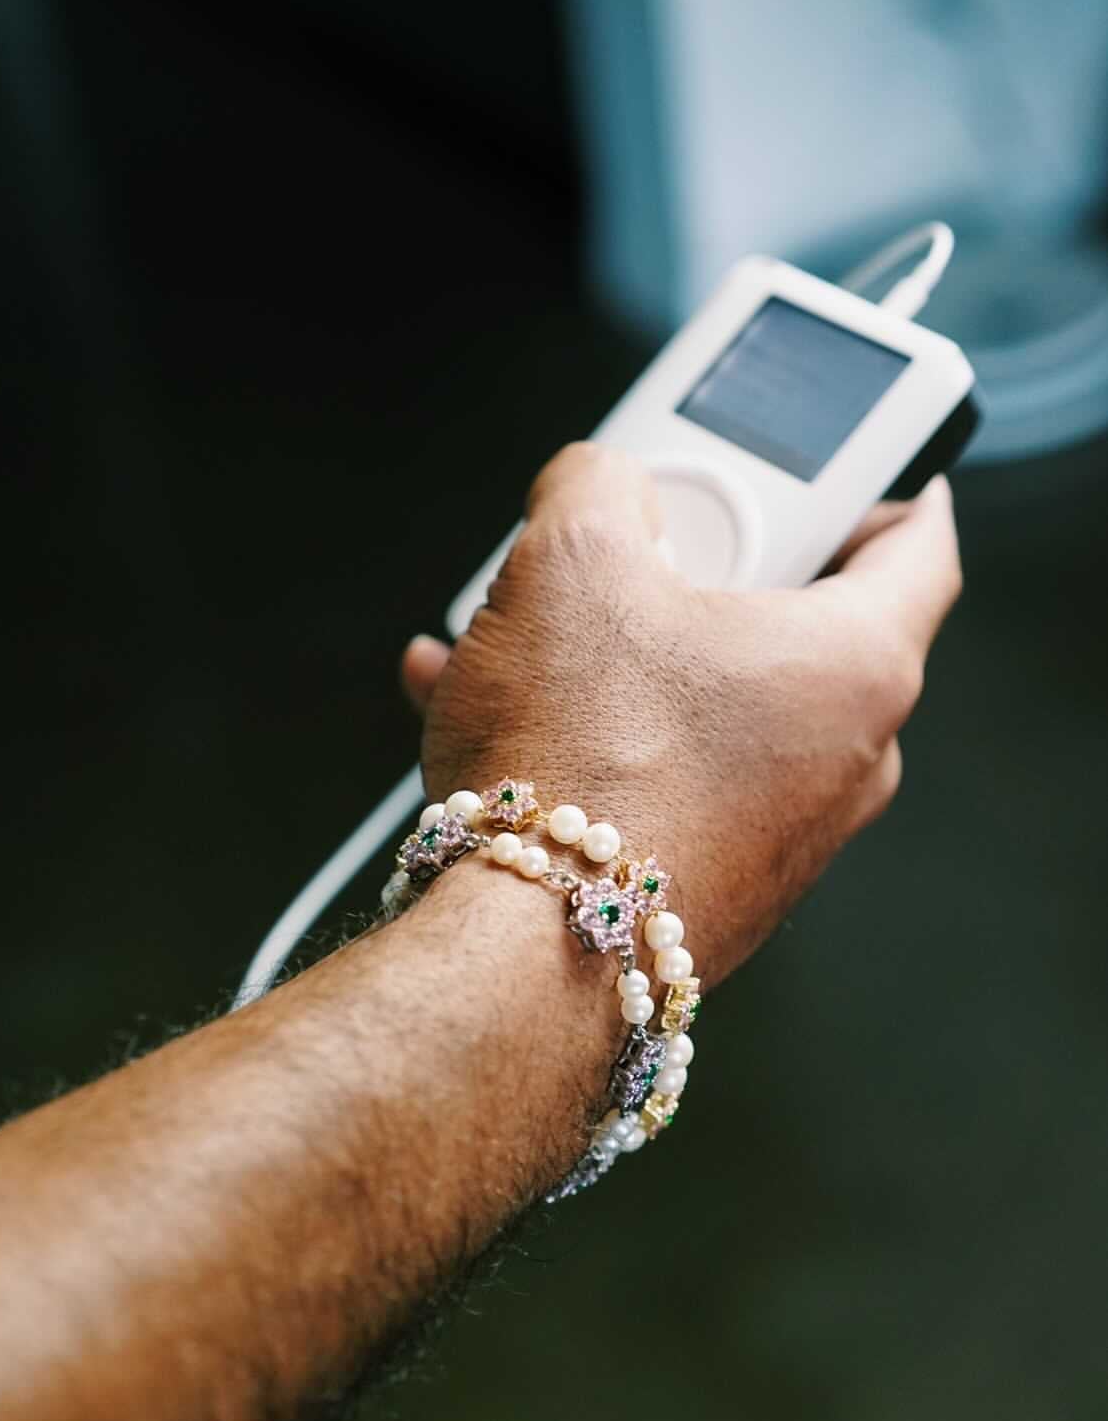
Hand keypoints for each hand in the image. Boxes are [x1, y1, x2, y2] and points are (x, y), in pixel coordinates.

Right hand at [402, 444, 961, 983]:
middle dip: (702, 572)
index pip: (919, 544)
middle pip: (794, 620)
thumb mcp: (570, 560)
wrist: (525, 955)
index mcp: (855, 665)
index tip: (842, 465)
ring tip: (521, 634)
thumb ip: (597, 483)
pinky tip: (500, 710)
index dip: (880, 481)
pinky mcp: (720, 882)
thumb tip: (599, 487)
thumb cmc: (577, 767)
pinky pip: (672, 772)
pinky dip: (602, 731)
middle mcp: (843, 759)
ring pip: (713, 702)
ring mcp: (785, 832)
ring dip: (623, 655)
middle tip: (636, 548)